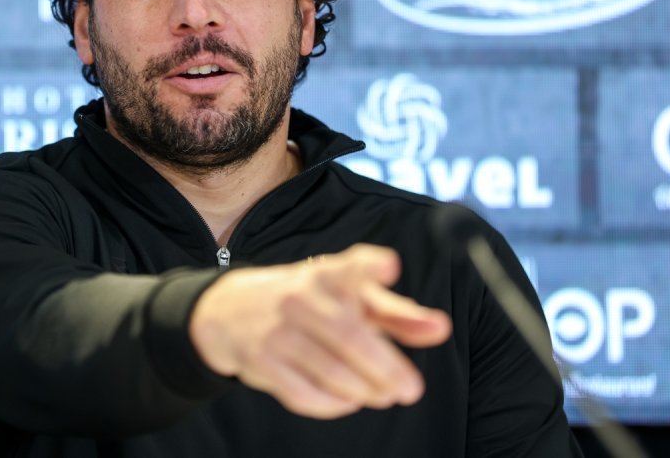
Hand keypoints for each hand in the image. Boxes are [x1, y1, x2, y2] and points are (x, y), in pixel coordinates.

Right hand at [188, 244, 450, 418]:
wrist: (229, 310)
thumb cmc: (306, 302)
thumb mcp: (346, 297)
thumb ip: (394, 313)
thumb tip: (440, 329)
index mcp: (327, 274)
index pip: (350, 265)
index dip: (371, 266)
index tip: (390, 267)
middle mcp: (300, 297)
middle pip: (349, 335)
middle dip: (386, 367)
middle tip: (410, 389)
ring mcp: (277, 330)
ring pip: (330, 370)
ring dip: (364, 389)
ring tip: (382, 395)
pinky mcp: (260, 361)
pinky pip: (303, 393)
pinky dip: (332, 404)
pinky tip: (347, 400)